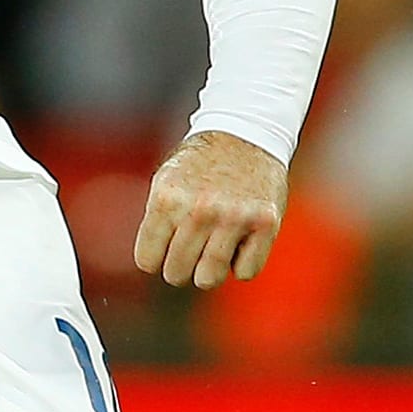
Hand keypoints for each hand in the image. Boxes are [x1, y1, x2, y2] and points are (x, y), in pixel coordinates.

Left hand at [133, 129, 288, 289]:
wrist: (247, 133)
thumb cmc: (202, 165)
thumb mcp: (166, 182)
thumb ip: (156, 221)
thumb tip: (152, 266)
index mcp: (167, 198)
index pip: (147, 261)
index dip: (156, 257)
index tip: (166, 247)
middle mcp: (199, 209)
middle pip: (176, 273)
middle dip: (181, 266)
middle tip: (191, 248)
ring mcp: (234, 217)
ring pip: (209, 278)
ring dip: (209, 270)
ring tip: (214, 247)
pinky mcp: (265, 223)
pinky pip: (246, 273)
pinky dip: (242, 264)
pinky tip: (240, 242)